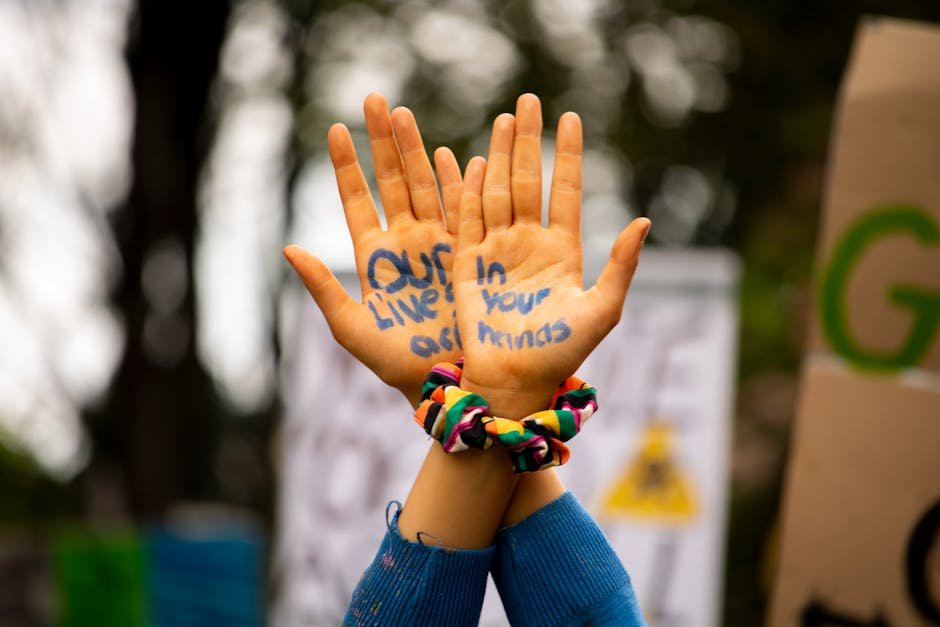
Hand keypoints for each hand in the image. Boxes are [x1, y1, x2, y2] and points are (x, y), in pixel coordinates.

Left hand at [284, 93, 463, 404]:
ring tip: (406, 114)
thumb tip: (288, 248)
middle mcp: (405, 244)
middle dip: (384, 142)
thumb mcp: (351, 329)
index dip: (348, 166)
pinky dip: (457, 182)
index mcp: (374, 258)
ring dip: (417, 151)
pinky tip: (450, 154)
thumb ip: (323, 288)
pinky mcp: (467, 255)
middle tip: (375, 99)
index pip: (358, 201)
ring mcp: (437, 245)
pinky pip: (462, 210)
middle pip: (392, 182)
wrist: (446, 380)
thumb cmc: (395, 363)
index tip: (336, 129)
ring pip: (425, 187)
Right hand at [453, 94, 649, 415]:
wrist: (514, 382)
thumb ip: (622, 266)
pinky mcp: (467, 265)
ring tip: (504, 118)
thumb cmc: (561, 353)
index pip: (565, 190)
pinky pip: (467, 220)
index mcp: (562, 250)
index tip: (572, 118)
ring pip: (497, 192)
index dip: (568, 155)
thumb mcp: (601, 310)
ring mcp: (496, 251)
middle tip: (529, 100)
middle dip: (529, 141)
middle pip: (528, 181)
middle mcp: (528, 244)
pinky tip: (474, 161)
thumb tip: (645, 221)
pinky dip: (469, 191)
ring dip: (500, 154)